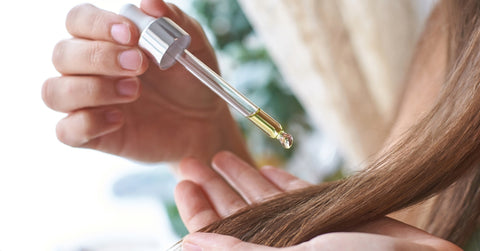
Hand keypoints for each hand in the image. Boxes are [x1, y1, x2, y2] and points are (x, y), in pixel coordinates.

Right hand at [42, 0, 249, 162]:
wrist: (204, 122)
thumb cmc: (191, 80)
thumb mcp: (192, 46)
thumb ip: (172, 22)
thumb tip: (149, 3)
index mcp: (107, 41)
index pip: (78, 21)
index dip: (97, 25)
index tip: (130, 34)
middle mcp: (89, 69)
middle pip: (62, 54)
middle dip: (99, 57)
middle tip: (140, 64)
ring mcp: (87, 103)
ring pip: (55, 91)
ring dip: (92, 89)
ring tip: (134, 91)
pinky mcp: (92, 135)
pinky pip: (66, 131)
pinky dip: (88, 124)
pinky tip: (120, 119)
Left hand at [175, 151, 460, 250]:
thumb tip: (188, 243)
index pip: (218, 238)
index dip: (198, 212)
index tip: (181, 184)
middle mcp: (283, 246)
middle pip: (237, 215)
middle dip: (213, 188)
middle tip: (189, 161)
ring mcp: (307, 229)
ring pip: (263, 201)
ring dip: (241, 177)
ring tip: (218, 155)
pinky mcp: (330, 213)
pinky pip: (298, 195)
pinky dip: (281, 180)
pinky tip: (265, 166)